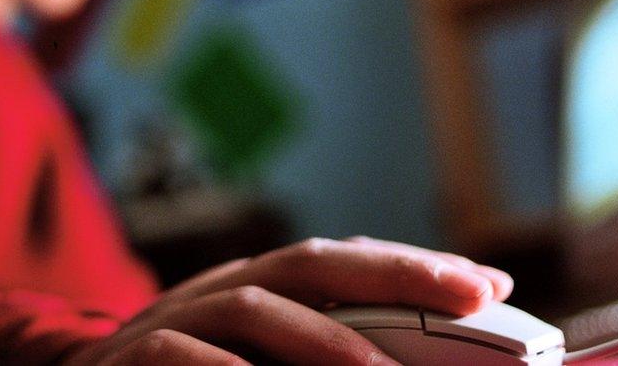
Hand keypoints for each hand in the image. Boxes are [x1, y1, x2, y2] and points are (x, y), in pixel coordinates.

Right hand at [68, 236, 513, 364]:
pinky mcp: (130, 360)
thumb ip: (321, 351)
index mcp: (256, 288)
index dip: (414, 267)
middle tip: (470, 297)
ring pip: (254, 308)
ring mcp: (172, 319)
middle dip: (395, 275)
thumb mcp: (259, 362)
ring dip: (326, 340)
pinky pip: (179, 358)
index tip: (488, 285)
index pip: (342, 262)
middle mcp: (219, 289)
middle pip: (310, 264)